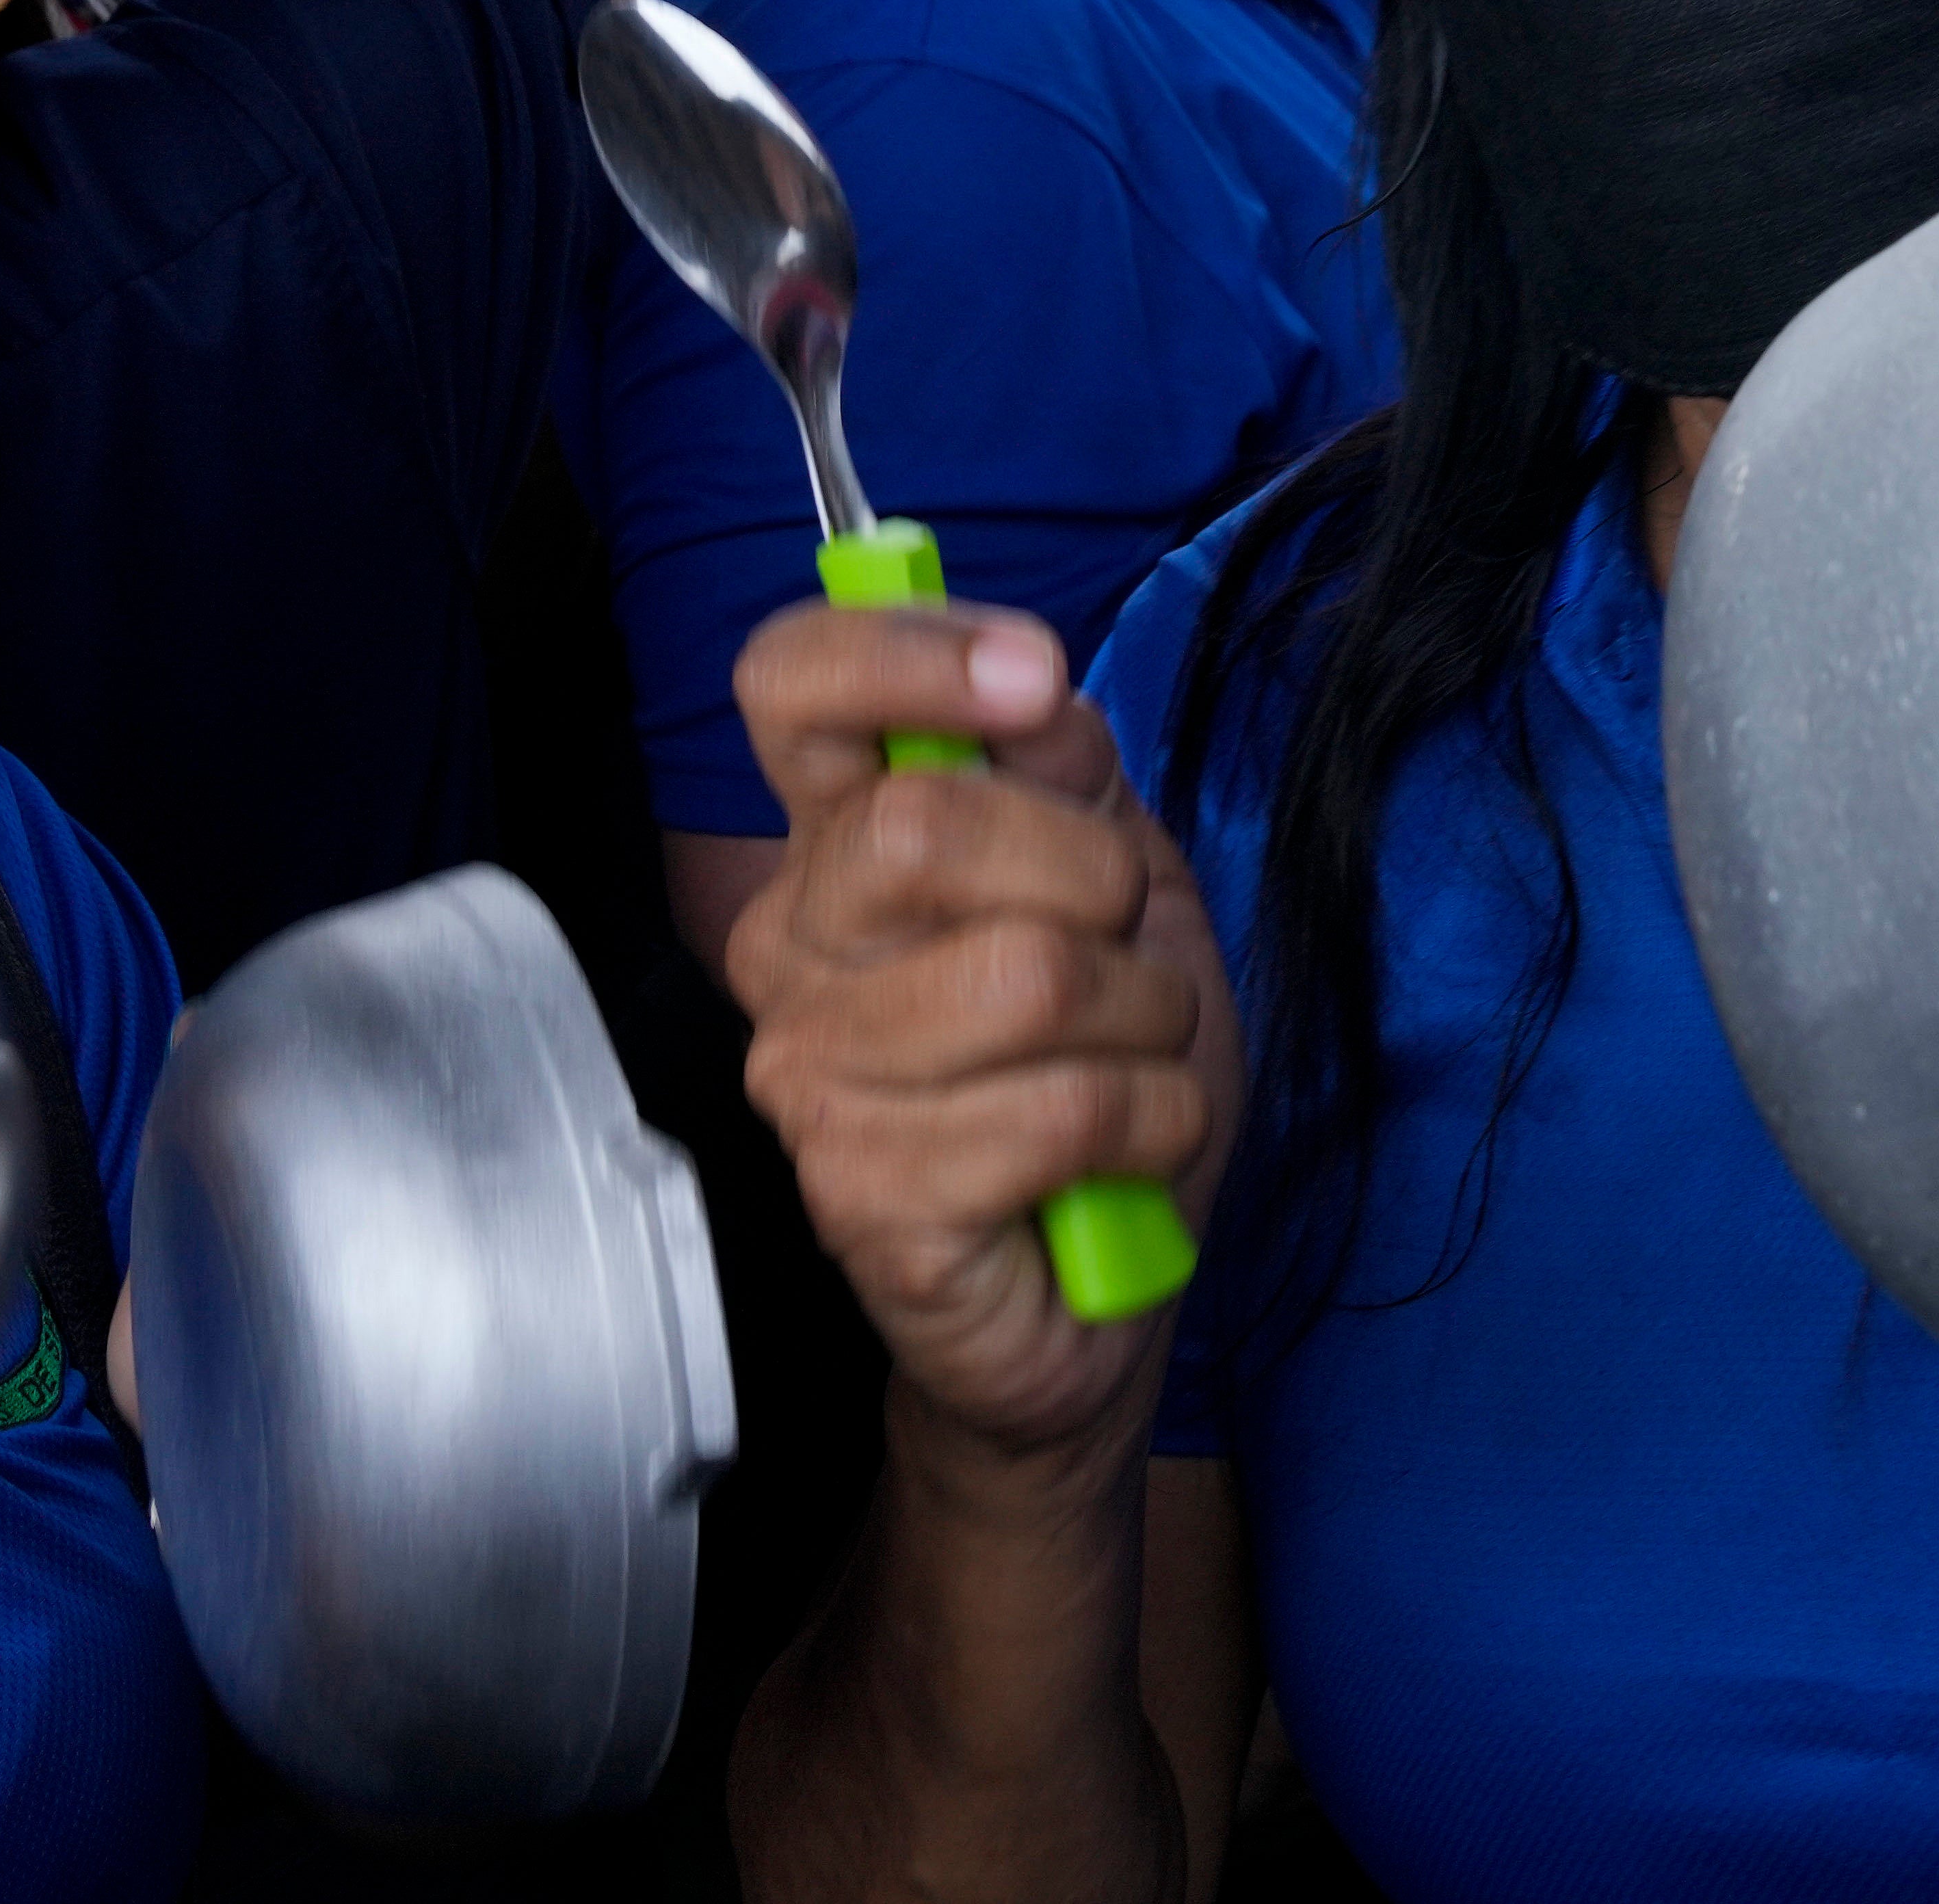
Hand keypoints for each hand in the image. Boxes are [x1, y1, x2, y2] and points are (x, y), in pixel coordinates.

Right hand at [724, 603, 1238, 1458]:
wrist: (1105, 1285)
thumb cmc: (1102, 1069)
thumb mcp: (1124, 885)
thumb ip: (1066, 772)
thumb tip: (1028, 691)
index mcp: (839, 845)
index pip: (791, 687)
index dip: (906, 652)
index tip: (1032, 678)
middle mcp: (791, 947)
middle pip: (923, 824)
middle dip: (1095, 878)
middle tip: (1124, 950)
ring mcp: (809, 1076)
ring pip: (1024, 974)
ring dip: (1144, 1019)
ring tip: (1131, 1062)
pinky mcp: (862, 1194)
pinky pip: (1060, 1108)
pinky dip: (1147, 1120)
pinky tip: (1125, 1151)